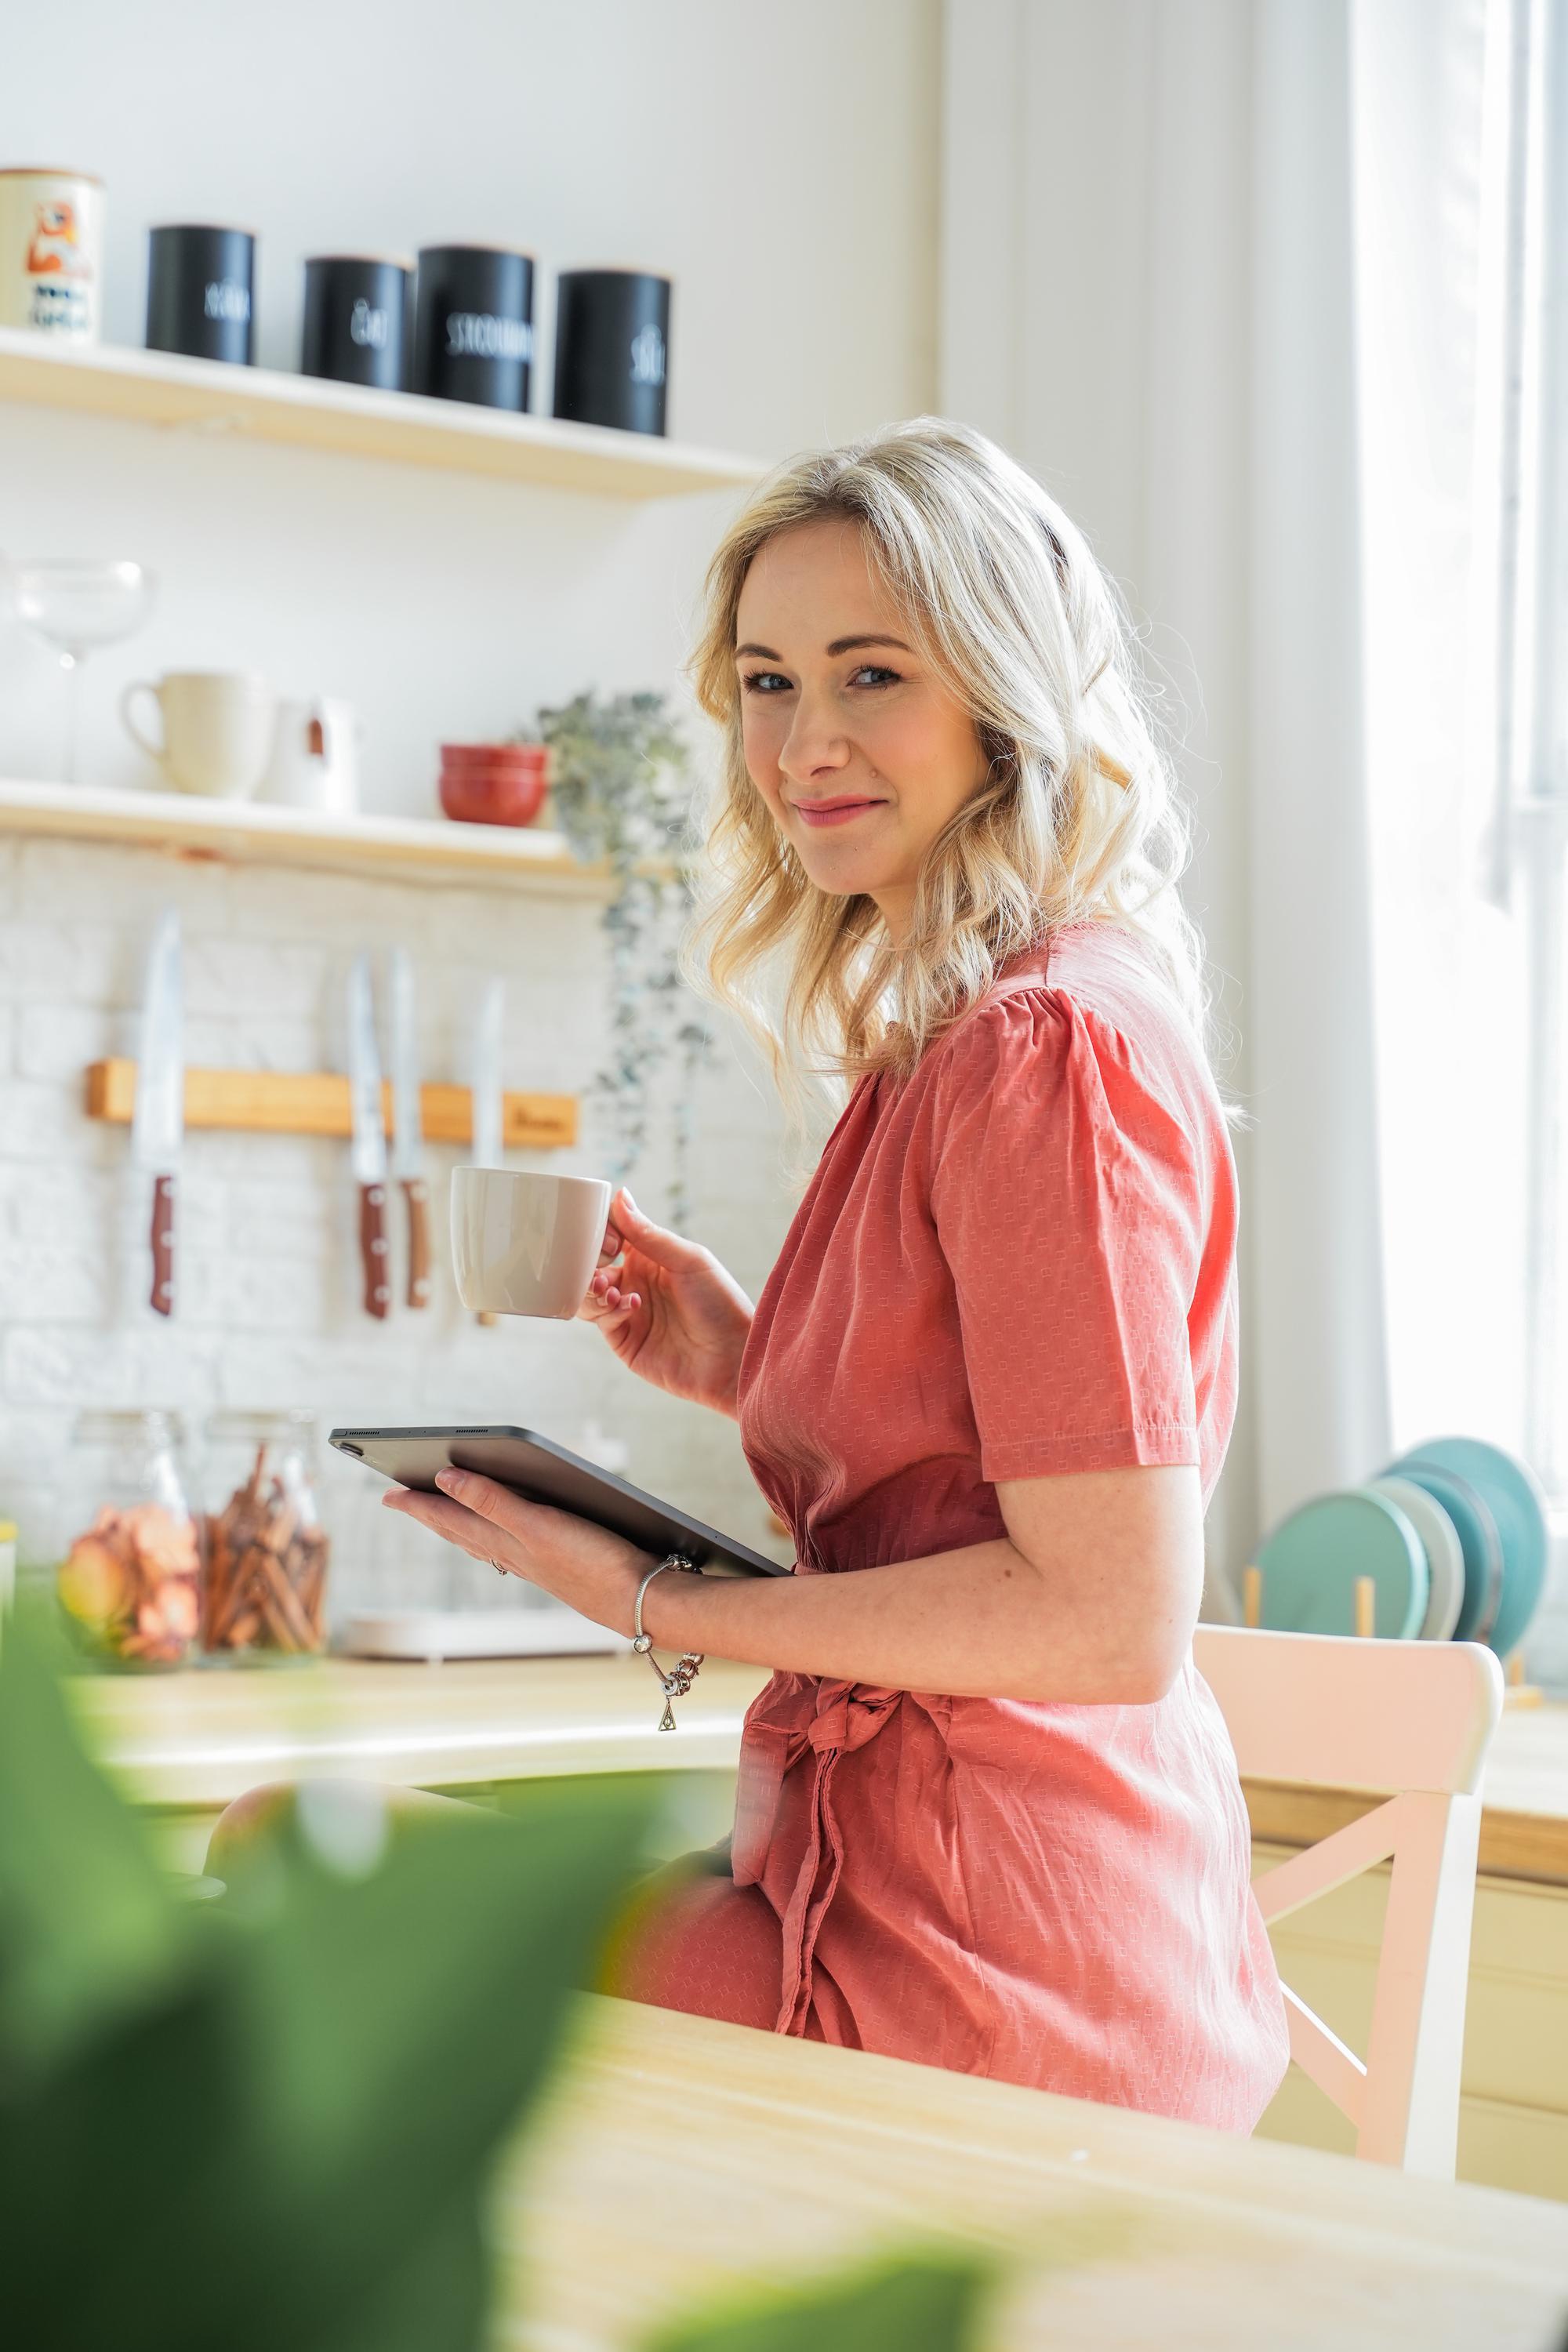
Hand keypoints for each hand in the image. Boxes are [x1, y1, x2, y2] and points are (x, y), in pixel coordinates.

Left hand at [382, 1469, 651, 1635]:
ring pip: (482, 1540)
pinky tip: (501, 1539)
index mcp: (503, 1541)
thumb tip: (444, 1478)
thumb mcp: (538, 1526)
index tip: (387, 1493)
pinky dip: (491, 1536)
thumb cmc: (593, 1565)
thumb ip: (492, 1500)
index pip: (448, 1517)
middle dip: (428, 1512)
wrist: (640, 1602)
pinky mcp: (557, 1565)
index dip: (416, 1503)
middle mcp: (512, 1553)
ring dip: (457, 1523)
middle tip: (400, 1499)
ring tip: (440, 1513)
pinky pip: (507, 1547)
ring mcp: (534, 1562)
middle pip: (458, 1528)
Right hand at [576, 1186, 753, 1416]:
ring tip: (607, 1288)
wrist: (732, 1359)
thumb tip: (620, 1195)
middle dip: (586, 1262)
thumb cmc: (720, 1303)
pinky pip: (601, 1320)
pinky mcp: (624, 1340)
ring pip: (588, 1294)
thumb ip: (649, 1233)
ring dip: (591, 1287)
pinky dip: (607, 1309)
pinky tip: (630, 1305)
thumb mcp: (688, 1260)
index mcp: (650, 1257)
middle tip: (596, 1265)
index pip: (611, 1236)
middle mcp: (635, 1282)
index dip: (600, 1232)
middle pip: (592, 1265)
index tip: (601, 1235)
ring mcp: (628, 1312)